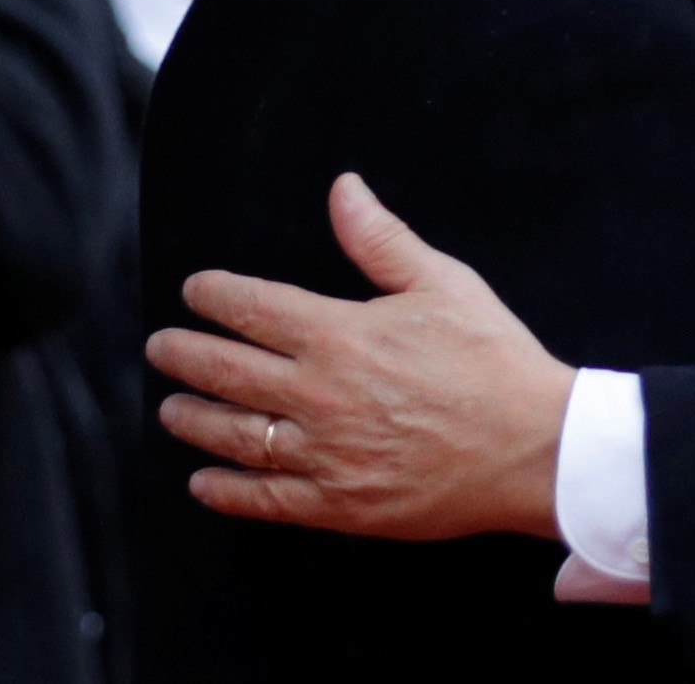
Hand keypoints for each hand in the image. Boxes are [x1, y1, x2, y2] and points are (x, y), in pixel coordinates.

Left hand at [147, 173, 574, 541]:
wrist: (534, 447)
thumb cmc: (493, 360)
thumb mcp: (444, 283)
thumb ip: (381, 240)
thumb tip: (342, 189)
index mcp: (340, 335)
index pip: (253, 309)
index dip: (215, 296)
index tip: (196, 291)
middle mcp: (319, 395)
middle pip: (226, 372)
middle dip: (185, 355)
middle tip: (161, 347)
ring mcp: (324, 455)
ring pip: (234, 436)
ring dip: (193, 419)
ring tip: (171, 408)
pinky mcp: (339, 504)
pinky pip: (264, 499)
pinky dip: (226, 491)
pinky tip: (204, 482)